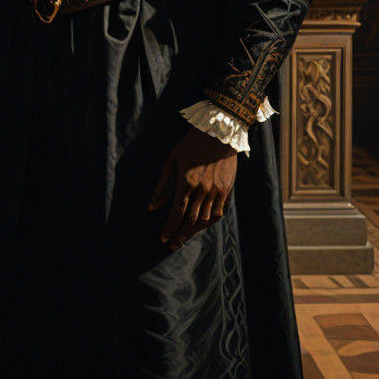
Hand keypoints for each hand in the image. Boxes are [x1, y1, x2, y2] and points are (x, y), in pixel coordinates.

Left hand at [148, 127, 237, 250]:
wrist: (219, 133)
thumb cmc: (191, 144)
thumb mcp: (172, 160)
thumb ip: (163, 185)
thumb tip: (152, 206)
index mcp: (186, 182)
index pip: (176, 213)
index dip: (169, 228)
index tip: (163, 238)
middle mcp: (202, 190)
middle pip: (190, 220)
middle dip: (179, 234)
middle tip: (171, 245)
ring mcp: (216, 191)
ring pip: (205, 219)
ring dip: (194, 231)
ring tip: (184, 237)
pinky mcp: (226, 190)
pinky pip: (218, 212)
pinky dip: (209, 222)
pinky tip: (202, 226)